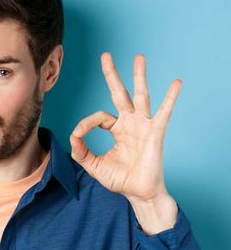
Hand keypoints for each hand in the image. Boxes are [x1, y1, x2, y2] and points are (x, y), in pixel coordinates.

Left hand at [69, 52, 180, 232]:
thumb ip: (80, 150)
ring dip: (139, 76)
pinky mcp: (155, 133)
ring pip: (141, 96)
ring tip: (139, 57)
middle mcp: (130, 123)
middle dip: (112, 74)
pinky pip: (164, 112)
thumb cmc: (120, 180)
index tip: (79, 134)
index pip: (99, 117)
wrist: (138, 194)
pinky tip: (176, 83)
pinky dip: (170, 98)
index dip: (86, 124)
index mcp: (117, 130)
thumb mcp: (93, 164)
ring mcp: (143, 126)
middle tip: (106, 54)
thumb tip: (72, 135)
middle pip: (120, 93)